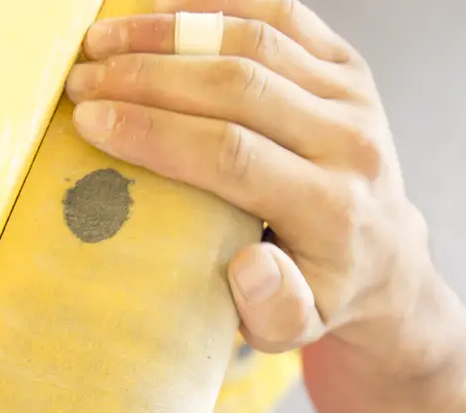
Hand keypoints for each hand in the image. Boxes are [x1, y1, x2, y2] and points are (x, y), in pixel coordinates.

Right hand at [65, 0, 428, 352]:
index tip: (90, 122)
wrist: (384, 257)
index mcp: (333, 211)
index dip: (155, 132)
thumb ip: (275, 309)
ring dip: (168, 34)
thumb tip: (249, 267)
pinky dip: (213, 6)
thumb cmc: (321, 290)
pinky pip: (280, 15)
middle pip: (239, 88)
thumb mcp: (297, 327)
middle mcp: (352, 145)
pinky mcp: (349, 66)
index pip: (233, 155)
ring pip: (254, 41)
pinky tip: (156, 12)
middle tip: (81, 81)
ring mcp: (355, 97)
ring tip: (101, 42)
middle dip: (147, 78)